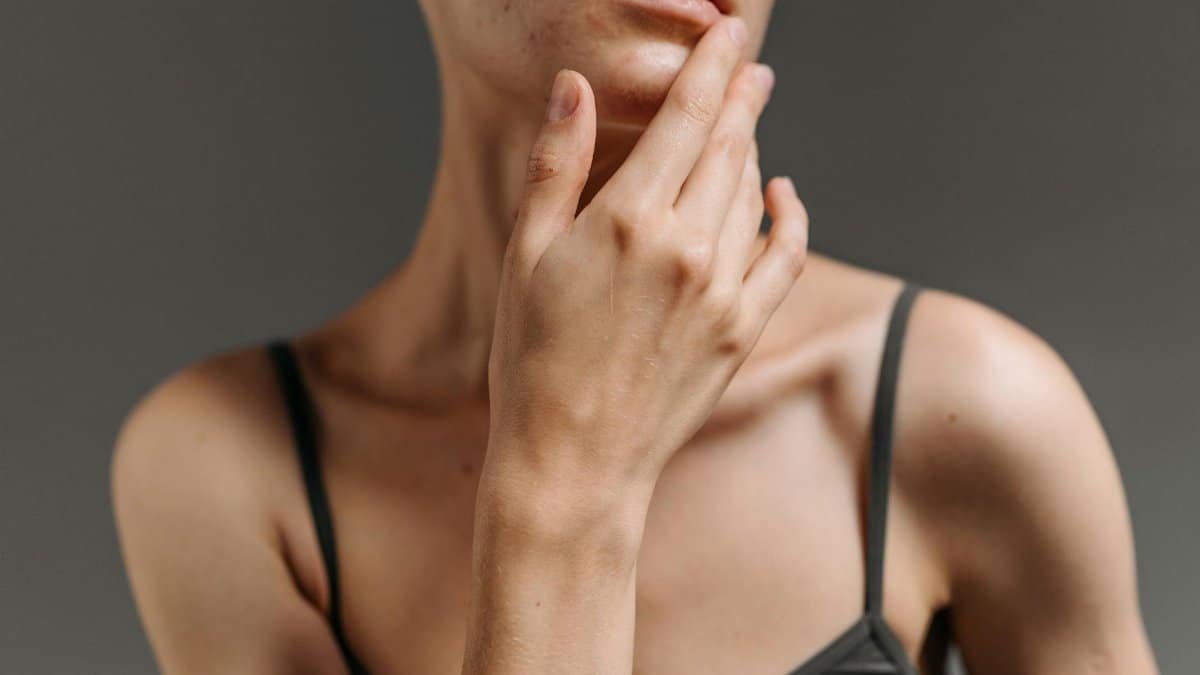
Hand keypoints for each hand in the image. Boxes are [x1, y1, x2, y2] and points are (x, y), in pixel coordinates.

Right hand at [485, 17, 809, 511]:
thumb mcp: (527, 254)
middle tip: (749, 63)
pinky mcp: (741, 331)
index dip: (711, 68)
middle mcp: (686, 247)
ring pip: (752, 194)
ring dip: (753, 149)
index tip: (728, 34)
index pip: (686, 118)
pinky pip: (784, 257)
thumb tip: (574, 85)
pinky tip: (784, 195)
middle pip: (729, 147)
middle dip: (741, 97)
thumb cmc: (531, 359)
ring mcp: (722, 291)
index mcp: (627, 219)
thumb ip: (556, 164)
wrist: (572, 460)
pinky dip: (791, 218)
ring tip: (748, 122)